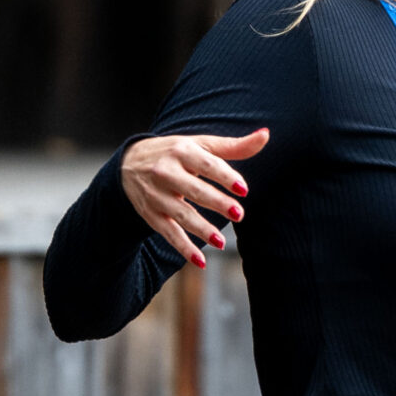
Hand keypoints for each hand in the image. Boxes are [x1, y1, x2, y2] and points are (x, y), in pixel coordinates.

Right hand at [121, 127, 268, 266]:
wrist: (129, 163)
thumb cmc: (175, 153)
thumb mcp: (200, 144)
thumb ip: (233, 146)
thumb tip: (266, 135)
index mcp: (182, 150)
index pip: (206, 164)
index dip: (225, 176)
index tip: (243, 189)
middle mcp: (165, 172)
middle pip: (194, 190)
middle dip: (216, 202)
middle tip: (239, 214)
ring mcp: (157, 195)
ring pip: (181, 214)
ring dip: (201, 229)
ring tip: (221, 243)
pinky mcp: (151, 215)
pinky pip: (168, 233)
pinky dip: (183, 248)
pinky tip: (201, 260)